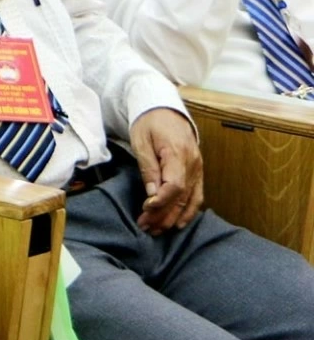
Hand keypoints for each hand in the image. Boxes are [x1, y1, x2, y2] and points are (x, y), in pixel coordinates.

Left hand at [129, 107, 204, 234]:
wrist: (165, 109)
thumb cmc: (150, 122)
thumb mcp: (141, 140)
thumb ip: (148, 167)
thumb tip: (152, 194)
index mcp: (178, 154)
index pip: (175, 185)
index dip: (161, 201)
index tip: (145, 209)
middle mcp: (193, 164)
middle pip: (182, 197)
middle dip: (164, 215)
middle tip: (146, 228)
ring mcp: (198, 169)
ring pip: (190, 200)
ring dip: (174, 218)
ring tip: (158, 230)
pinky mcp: (198, 172)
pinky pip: (197, 195)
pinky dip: (189, 211)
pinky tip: (178, 222)